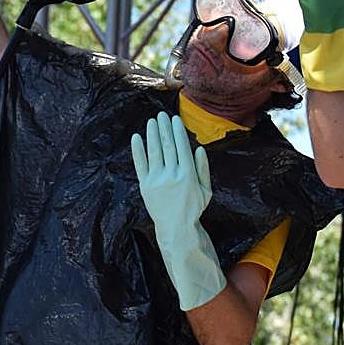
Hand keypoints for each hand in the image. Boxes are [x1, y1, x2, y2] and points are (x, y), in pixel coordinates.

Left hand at [131, 112, 224, 309]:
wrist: (176, 228)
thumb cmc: (194, 209)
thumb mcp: (206, 190)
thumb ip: (203, 169)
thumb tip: (199, 149)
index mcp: (188, 173)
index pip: (181, 146)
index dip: (177, 131)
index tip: (175, 119)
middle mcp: (172, 174)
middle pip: (166, 145)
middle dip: (164, 128)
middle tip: (161, 116)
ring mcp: (156, 180)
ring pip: (154, 151)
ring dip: (152, 134)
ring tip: (151, 122)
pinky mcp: (145, 186)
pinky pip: (140, 165)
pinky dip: (138, 151)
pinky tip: (137, 138)